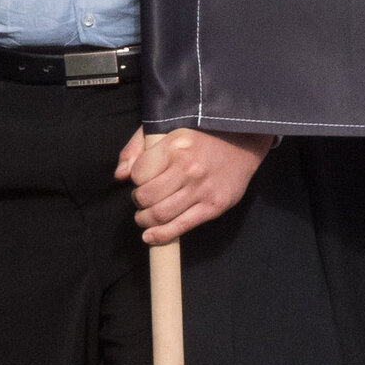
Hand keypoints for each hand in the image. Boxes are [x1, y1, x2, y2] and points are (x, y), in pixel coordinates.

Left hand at [116, 124, 271, 243]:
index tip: (142, 178)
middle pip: (146, 197)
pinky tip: (151, 236)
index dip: (135, 179)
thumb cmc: (201, 135)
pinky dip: (161, 236)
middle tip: (143, 199)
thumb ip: (137, 147)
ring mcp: (202, 189)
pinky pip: (181, 226)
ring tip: (146, 216)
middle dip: (138, 202)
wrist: (244, 141)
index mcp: (176, 145)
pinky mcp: (215, 206)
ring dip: (145, 220)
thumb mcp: (167, 129)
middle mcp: (189, 168)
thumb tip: (120, 175)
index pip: (138, 173)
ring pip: (160, 215)